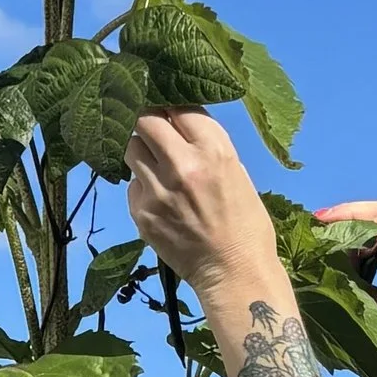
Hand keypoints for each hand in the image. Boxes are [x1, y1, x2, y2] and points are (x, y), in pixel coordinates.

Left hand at [126, 111, 282, 304]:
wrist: (234, 273)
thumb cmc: (245, 223)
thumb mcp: (236, 172)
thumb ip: (207, 145)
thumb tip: (178, 121)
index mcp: (214, 150)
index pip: (178, 105)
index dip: (171, 104)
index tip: (169, 108)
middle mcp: (182, 165)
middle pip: (144, 119)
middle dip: (148, 119)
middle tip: (153, 128)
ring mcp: (157, 190)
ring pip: (131, 148)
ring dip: (141, 150)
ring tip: (157, 165)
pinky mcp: (141, 213)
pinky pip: (131, 184)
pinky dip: (142, 184)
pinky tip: (160, 198)